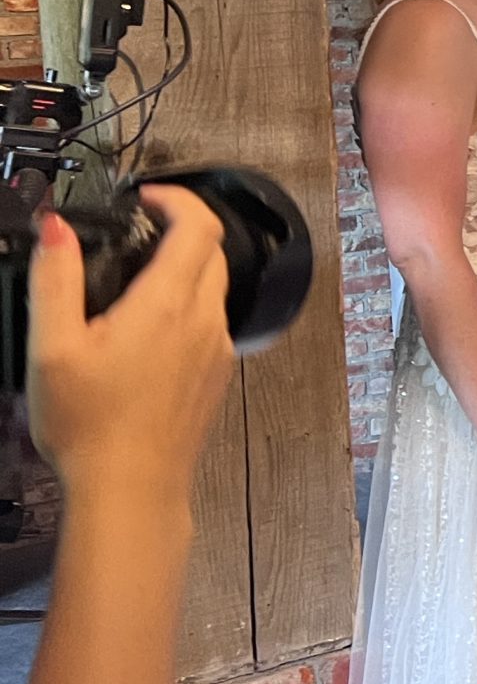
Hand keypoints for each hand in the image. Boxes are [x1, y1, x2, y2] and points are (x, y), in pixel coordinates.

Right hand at [26, 187, 234, 511]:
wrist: (130, 487)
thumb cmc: (90, 426)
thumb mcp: (52, 346)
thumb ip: (55, 279)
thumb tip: (55, 228)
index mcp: (169, 306)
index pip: (198, 226)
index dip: (177, 198)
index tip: (147, 196)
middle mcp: (204, 322)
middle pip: (213, 251)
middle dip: (181, 227)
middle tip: (139, 227)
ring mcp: (217, 349)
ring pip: (215, 286)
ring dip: (186, 266)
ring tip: (139, 271)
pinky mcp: (216, 374)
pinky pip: (212, 321)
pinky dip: (188, 304)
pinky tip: (149, 325)